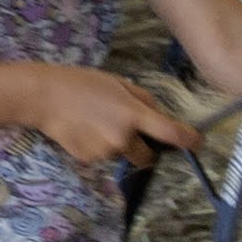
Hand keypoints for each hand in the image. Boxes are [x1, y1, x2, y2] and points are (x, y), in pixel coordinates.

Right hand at [23, 65, 202, 170]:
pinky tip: (84, 131)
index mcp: (134, 114)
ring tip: (97, 124)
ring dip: (117, 146)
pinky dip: (98, 148)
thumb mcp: (117, 82)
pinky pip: (102, 157)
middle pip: (147, 157)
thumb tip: (157, 114)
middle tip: (131, 134)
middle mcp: (123, 137)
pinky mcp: (89, 160)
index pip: (171, 133)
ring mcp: (105, 151)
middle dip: (145, 150)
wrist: (44, 97)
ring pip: (122, 155)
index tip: (197, 144)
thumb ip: (142, 99)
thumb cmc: (82, 83)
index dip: (189, 141)